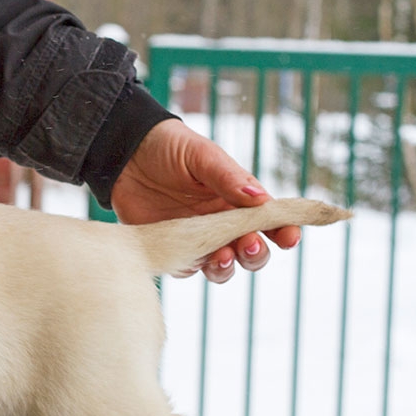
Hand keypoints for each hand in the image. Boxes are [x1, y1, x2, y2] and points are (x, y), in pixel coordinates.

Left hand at [111, 118, 301, 282]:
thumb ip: (229, 177)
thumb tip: (262, 199)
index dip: (284, 231)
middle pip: (251, 250)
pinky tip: (193, 259)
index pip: (270, 220)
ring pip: (222, 266)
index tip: (290, 237)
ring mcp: (197, 238)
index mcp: (238, 198)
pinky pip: (188, 267)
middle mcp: (222, 222)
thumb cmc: (170, 148)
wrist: (125, 155)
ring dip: (227, 267)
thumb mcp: (202, 156)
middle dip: (256, 253)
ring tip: (223, 257)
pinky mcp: (171, 247)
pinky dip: (194, 268)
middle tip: (248, 246)